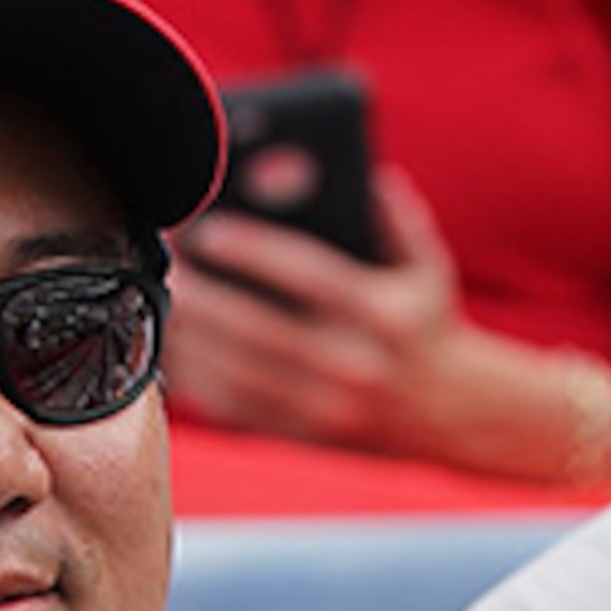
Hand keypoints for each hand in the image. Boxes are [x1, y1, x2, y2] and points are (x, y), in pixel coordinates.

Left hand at [164, 168, 472, 458]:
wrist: (449, 413)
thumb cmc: (425, 323)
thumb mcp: (427, 266)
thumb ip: (398, 218)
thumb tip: (367, 175)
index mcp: (384, 316)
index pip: (309, 275)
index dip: (253, 252)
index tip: (208, 230)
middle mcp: (352, 366)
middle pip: (256, 329)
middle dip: (203, 295)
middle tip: (166, 263)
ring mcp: (323, 407)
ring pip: (235, 374)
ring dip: (189, 337)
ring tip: (162, 299)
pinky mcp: (299, 435)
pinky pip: (233, 407)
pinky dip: (195, 378)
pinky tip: (173, 347)